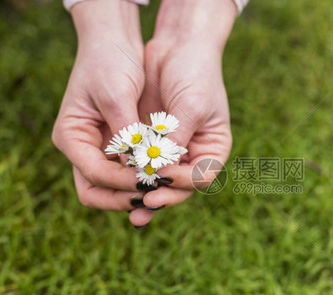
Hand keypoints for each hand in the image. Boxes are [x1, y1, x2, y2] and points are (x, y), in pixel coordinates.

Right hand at [52, 1, 145, 212]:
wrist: (114, 41)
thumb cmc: (111, 62)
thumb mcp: (118, 95)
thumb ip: (128, 133)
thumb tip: (142, 166)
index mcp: (70, 136)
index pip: (96, 174)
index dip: (125, 181)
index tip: (153, 180)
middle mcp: (80, 148)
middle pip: (97, 191)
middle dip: (125, 196)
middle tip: (156, 196)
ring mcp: (96, 148)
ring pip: (111, 186)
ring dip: (135, 191)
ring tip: (163, 189)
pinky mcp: (114, 145)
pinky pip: (126, 172)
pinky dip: (142, 177)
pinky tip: (163, 176)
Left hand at [129, 0, 236, 225]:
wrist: (178, 46)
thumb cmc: (195, 73)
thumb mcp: (190, 106)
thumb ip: (175, 140)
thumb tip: (156, 171)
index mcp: (213, 149)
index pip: (201, 177)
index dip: (182, 182)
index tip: (162, 177)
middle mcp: (193, 154)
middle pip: (180, 187)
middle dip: (162, 196)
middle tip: (144, 202)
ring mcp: (171, 151)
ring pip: (159, 181)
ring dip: (145, 194)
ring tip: (132, 210)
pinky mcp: (151, 143)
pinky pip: (141, 165)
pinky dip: (132, 176)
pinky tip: (119, 186)